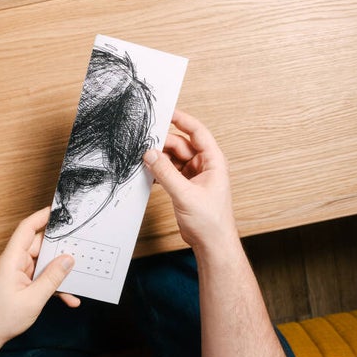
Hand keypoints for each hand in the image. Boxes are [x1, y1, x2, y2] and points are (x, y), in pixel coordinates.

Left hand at [0, 208, 78, 356]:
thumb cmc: (0, 319)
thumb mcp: (33, 299)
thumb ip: (53, 277)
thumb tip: (68, 259)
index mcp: (11, 260)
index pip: (26, 229)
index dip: (41, 216)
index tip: (58, 209)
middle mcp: (14, 262)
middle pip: (40, 245)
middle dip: (60, 247)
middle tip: (79, 245)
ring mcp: (18, 273)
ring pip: (44, 263)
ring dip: (59, 272)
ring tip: (77, 276)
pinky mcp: (21, 283)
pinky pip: (41, 277)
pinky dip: (54, 286)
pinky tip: (68, 298)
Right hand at [143, 110, 237, 251]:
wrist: (212, 244)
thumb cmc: (211, 221)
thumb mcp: (185, 194)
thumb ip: (166, 173)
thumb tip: (150, 154)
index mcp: (213, 161)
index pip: (197, 132)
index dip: (182, 120)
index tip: (166, 112)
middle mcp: (204, 165)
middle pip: (180, 144)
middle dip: (163, 144)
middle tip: (144, 145)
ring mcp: (194, 175)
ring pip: (173, 158)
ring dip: (159, 159)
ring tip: (143, 160)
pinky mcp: (185, 186)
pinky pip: (169, 171)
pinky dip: (159, 171)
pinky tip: (148, 174)